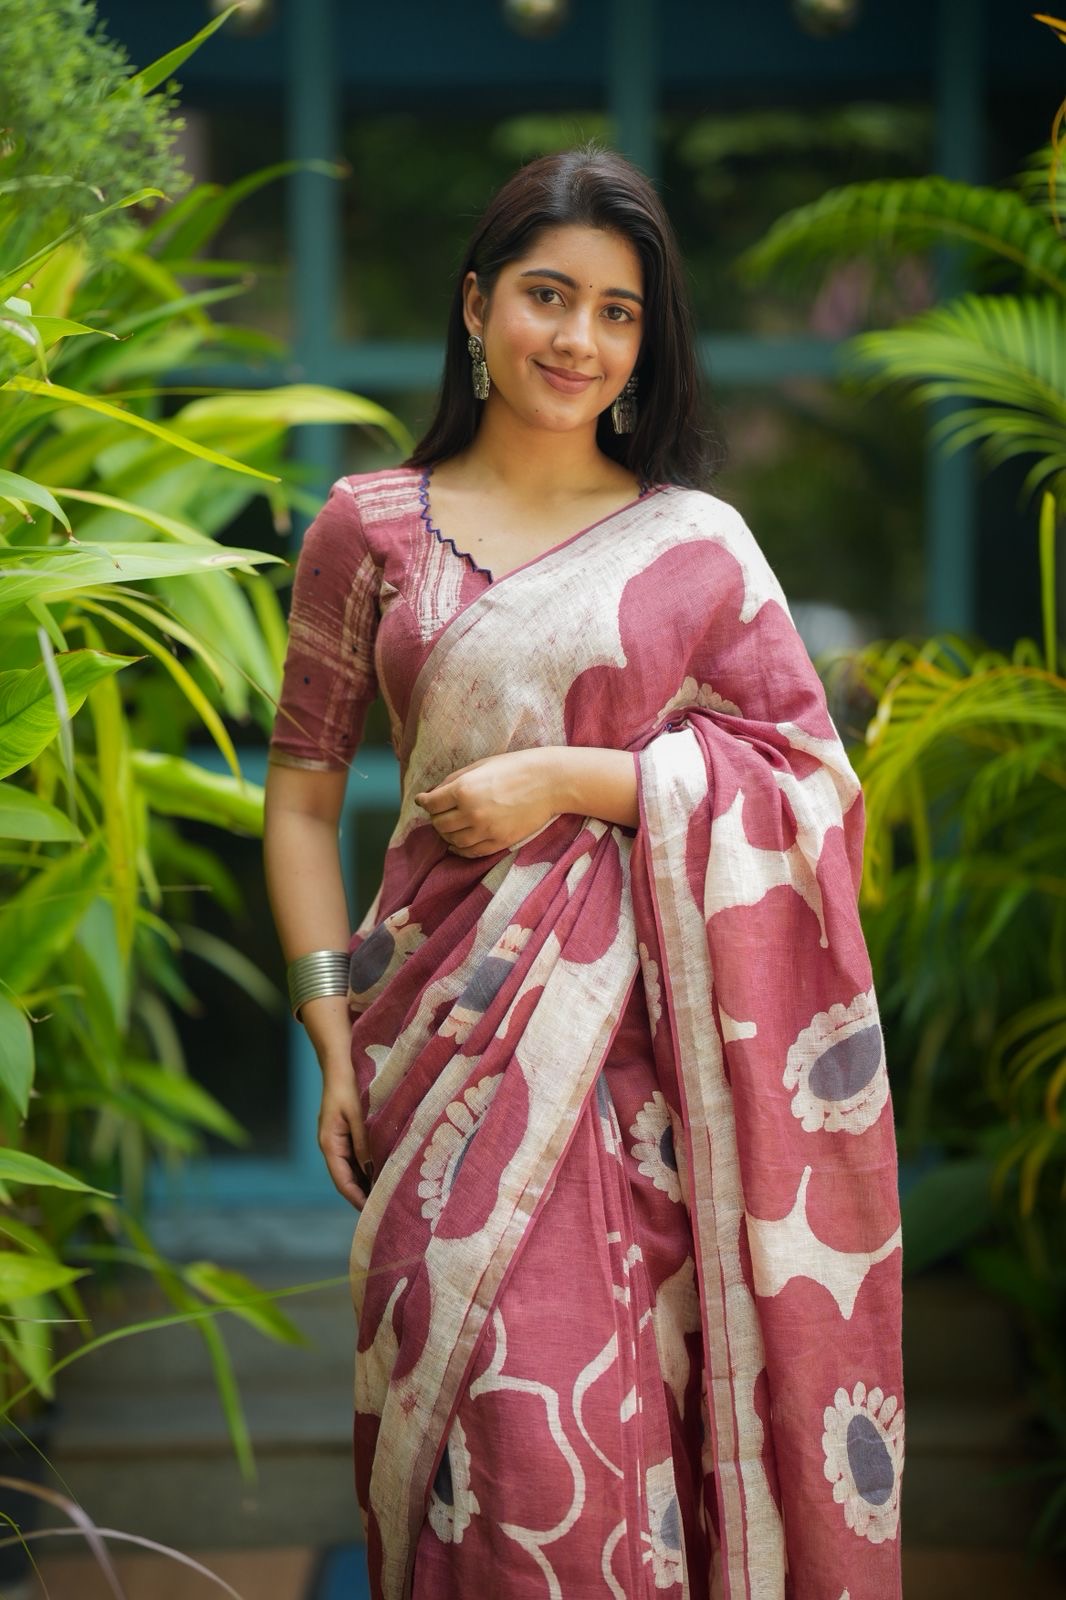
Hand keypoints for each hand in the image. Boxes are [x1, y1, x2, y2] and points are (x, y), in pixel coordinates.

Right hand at [317, 1063, 372, 1210]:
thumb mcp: (358, 1116)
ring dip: (366, 1181)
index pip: (342, 1180)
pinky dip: (367, 1166)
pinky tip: (382, 1171)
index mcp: (329, 1144)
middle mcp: (331, 1145)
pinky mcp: (346, 1132)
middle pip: (346, 1178)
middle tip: (384, 1210)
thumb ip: (364, 1143)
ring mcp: (338, 1139)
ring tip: (386, 1195)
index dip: (356, 1198)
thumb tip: (371, 1171)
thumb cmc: (348, 1087)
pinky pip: (356, 1156)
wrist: (340, 1064)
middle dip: (362, 1194)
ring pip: (352, 1169)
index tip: (372, 1213)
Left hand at [414, 750, 558, 857]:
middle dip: (436, 818)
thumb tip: (432, 795)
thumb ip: (453, 781)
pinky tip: (458, 843)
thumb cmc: (515, 768)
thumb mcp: (480, 765)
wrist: (550, 782)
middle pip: (439, 824)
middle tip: (440, 812)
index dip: (425, 802)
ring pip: (452, 841)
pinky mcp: (499, 842)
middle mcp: (471, 812)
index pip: (431, 803)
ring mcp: (486, 830)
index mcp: (464, 789)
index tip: (424, 800)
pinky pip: (470, 852)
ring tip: (451, 826)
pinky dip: (460, 849)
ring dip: (447, 834)